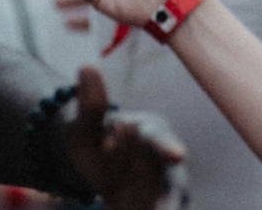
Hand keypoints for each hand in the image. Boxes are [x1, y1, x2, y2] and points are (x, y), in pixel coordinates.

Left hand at [65, 66, 187, 209]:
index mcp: (150, 133)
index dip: (167, 147)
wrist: (98, 162)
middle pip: (170, 178)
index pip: (157, 140)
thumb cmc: (95, 138)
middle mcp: (163, 160)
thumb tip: (86, 67)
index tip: (176, 154)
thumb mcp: (85, 126)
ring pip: (171, 199)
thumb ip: (91, 103)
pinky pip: (158, 208)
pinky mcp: (157, 204)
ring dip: (163, 206)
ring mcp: (162, 184)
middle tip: (159, 208)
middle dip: (169, 195)